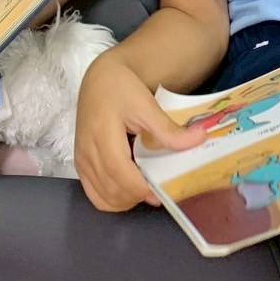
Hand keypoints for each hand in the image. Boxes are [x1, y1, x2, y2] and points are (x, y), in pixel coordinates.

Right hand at [74, 53, 203, 211]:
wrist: (99, 80)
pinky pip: (94, 195)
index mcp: (103, 134)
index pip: (120, 172)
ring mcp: (81, 160)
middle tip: (160, 190)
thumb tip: (200, 138)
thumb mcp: (146, 104)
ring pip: (103, 198)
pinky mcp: (79, 165)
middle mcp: (87, 151)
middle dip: (138, 196)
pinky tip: (129, 189)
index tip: (163, 191)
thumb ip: (168, 128)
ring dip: (127, 200)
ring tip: (146, 188)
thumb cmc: (121, 88)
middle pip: (112, 190)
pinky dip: (113, 200)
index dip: (141, 188)